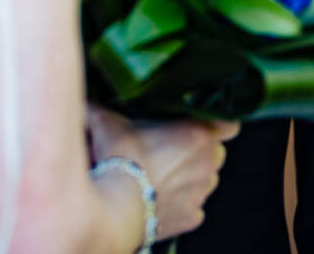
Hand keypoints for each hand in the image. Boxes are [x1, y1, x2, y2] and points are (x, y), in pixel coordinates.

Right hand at [86, 104, 239, 239]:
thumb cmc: (117, 160)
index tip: (203, 119)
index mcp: (198, 134)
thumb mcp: (105, 121)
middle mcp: (208, 163)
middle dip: (199, 148)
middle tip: (170, 144)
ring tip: (161, 172)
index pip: (230, 123)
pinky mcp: (192, 218)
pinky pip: (193, 206)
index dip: (219, 120)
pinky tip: (158, 196)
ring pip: (205, 179)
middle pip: (215, 151)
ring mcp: (201, 193)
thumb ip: (98, 105)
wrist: (115, 209)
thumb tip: (83, 95)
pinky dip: (181, 202)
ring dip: (190, 175)